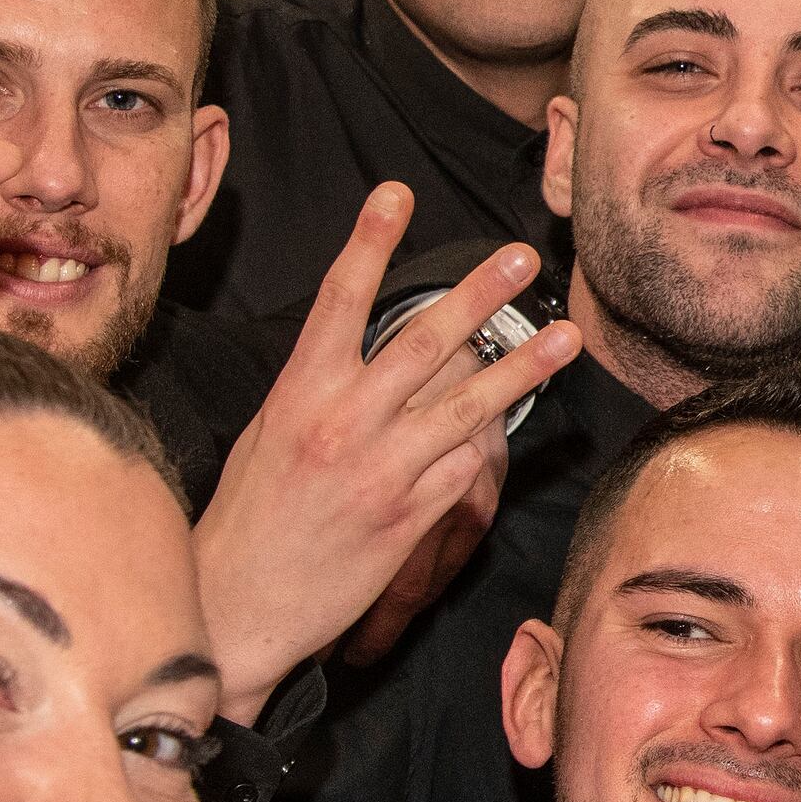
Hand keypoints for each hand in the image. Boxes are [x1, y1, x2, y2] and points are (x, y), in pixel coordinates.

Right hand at [197, 187, 565, 708]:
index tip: (396, 194)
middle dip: (480, 296)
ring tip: (564, 338)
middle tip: (521, 259)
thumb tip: (370, 350)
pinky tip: (511, 422)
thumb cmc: (249, 516)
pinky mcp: (411, 518)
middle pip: (425, 342)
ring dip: (523, 368)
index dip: (370, 241)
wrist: (236, 607)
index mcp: (298, 393)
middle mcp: (342, 424)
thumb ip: (321, 389)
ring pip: (467, 405)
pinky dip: (487, 442)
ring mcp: (382, 472)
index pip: (341, 300)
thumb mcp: (269, 434)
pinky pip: (465, 466)